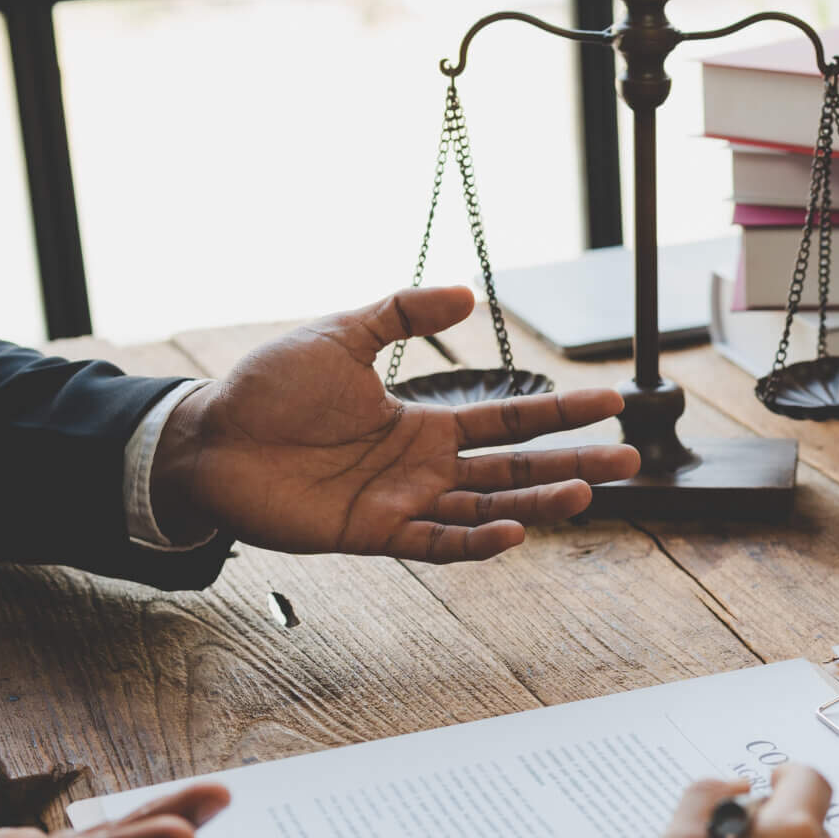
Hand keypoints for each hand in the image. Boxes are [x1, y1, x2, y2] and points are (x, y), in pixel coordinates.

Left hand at [149, 285, 643, 562]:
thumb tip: (468, 294)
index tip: (611, 402)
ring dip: (539, 504)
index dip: (560, 412)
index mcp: (423, 424)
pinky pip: (437, 543)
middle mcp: (424, 468)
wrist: (209, 437)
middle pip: (515, 469)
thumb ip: (403, 314)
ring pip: (489, 510)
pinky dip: (476, 543)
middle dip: (573, 464)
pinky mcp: (374, 534)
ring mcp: (403, 503)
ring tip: (588, 495)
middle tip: (629, 459)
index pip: (509, 420)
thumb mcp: (343, 335)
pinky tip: (514, 533)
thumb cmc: (269, 390)